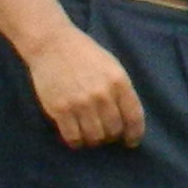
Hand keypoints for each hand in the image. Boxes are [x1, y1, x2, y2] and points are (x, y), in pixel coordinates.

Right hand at [28, 26, 143, 147]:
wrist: (52, 44)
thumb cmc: (84, 54)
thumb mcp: (111, 67)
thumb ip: (120, 90)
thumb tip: (125, 119)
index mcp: (119, 82)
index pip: (134, 117)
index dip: (134, 134)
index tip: (131, 142)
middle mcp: (102, 95)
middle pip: (113, 130)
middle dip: (111, 136)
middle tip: (105, 134)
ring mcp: (80, 103)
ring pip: (94, 137)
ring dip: (94, 140)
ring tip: (90, 135)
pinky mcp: (60, 110)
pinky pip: (73, 137)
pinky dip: (77, 142)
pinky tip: (76, 137)